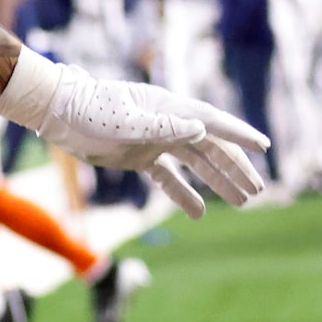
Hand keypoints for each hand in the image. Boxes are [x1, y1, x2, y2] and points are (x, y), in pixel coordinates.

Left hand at [0, 51, 267, 217]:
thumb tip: (200, 129)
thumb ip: (161, 126)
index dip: (239, 135)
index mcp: (170, 108)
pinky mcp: (140, 156)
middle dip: (234, 168)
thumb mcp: (125, 120)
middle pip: (211, 147)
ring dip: (217, 181)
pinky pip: (168, 177)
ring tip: (242, 201)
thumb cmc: (90, 110)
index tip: (263, 147)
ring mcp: (155, 140)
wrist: (59, 113)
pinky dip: (183, 193)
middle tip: (257, 190)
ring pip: (195, 164)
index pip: (212, 122)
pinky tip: (198, 212)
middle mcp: (169, 123)